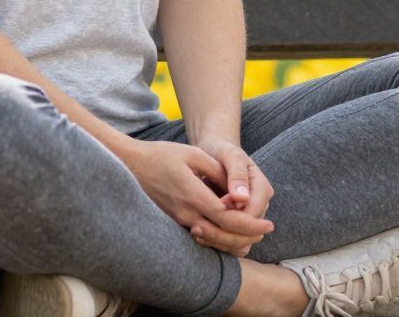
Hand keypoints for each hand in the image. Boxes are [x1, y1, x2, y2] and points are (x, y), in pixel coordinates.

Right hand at [116, 138, 272, 255]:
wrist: (128, 165)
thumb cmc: (161, 155)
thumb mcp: (193, 155)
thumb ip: (217, 172)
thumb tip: (238, 189)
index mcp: (193, 195)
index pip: (229, 219)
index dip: (252, 225)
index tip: (269, 224)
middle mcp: (185, 214)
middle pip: (223, 236)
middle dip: (248, 237)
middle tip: (265, 232)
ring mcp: (176, 222)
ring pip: (211, 242)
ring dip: (234, 242)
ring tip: (252, 236)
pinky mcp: (171, 224)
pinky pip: (199, 239)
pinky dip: (217, 240)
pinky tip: (229, 235)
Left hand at [188, 138, 273, 255]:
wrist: (215, 156)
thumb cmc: (222, 153)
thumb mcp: (230, 156)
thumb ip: (237, 174)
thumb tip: (241, 198)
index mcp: (262, 189)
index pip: (254, 212)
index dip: (234, 214)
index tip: (214, 206)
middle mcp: (260, 206)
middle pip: (249, 232)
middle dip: (224, 232)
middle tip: (197, 227)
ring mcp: (250, 219)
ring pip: (242, 243)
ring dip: (219, 241)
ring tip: (196, 232)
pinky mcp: (238, 227)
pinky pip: (232, 244)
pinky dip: (216, 243)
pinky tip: (198, 235)